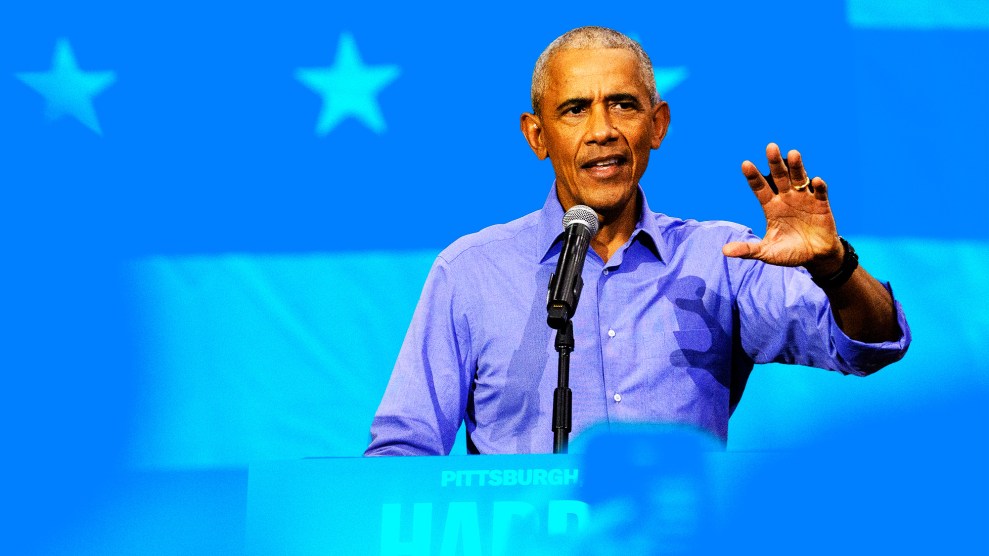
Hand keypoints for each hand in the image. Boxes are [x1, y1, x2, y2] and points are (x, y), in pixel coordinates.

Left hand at [722, 143, 842, 275]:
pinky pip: (820, 192)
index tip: (745, 164)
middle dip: (775, 163)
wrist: (816, 257)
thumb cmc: (789, 253)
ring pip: (800, 178)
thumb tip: (724, 251)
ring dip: (797, 167)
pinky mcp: (822, 205)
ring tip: (793, 154)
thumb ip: (748, 249)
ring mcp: (804, 199)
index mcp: (771, 206)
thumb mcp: (767, 252)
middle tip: (770, 147)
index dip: (753, 177)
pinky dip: (819, 186)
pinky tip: (815, 181)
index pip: (760, 188)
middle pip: (779, 177)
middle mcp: (786, 198)